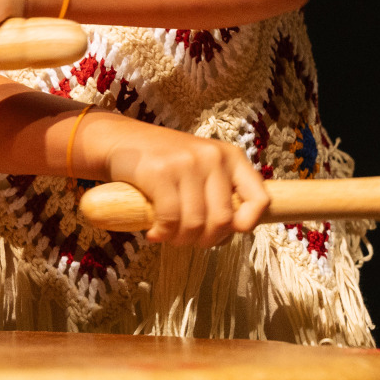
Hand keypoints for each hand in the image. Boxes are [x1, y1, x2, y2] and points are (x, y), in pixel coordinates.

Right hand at [102, 124, 269, 247]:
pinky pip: (170, 219)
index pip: (260, 199)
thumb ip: (218, 195)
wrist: (120, 139)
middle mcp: (213, 156)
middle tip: (187, 239)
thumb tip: (228, 236)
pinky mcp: (160, 172)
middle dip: (205, 240)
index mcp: (231, 156)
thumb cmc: (164, 161)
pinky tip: (154, 232)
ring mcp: (187, 163)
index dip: (247, 224)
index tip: (227, 233)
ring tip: (169, 235)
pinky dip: (163, 233)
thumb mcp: (201, 168)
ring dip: (181, 240)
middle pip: (223, 220)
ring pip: (196, 224)